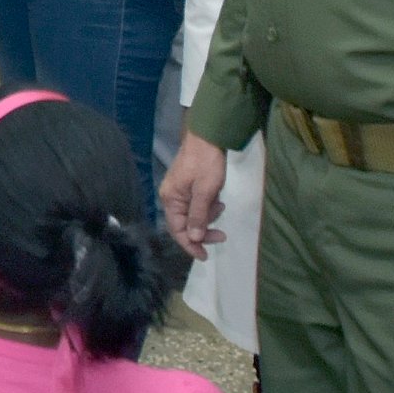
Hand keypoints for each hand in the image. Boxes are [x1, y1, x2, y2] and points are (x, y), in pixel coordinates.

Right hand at [159, 133, 228, 259]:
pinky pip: (197, 204)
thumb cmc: (206, 163)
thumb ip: (198, 216)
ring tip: (221, 205)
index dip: (190, 245)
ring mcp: (179, 191)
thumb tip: (193, 239)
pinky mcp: (188, 185)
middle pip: (185, 224)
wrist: (208, 136)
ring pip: (193, 215)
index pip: (178, 230)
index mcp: (171, 199)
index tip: (205, 256)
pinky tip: (218, 199)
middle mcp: (171, 197)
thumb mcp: (205, 191)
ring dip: (208, 216)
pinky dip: (208, 206)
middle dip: (203, 231)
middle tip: (222, 236)